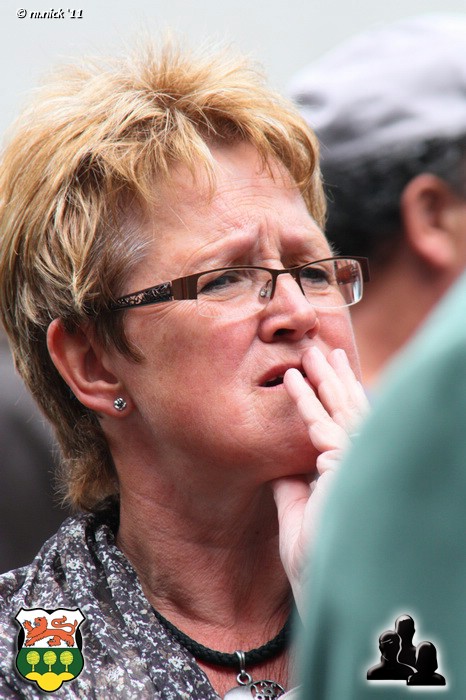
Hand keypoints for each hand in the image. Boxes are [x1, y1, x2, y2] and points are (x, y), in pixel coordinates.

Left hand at [272, 346, 367, 614]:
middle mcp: (356, 465)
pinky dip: (306, 407)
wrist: (320, 589)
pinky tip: (290, 382)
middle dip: (333, 378)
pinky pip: (322, 433)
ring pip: (340, 414)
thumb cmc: (314, 556)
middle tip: (320, 347)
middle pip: (348, 412)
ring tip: (308, 354)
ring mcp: (354, 468)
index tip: (322, 370)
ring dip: (322, 381)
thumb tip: (280, 460)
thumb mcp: (297, 511)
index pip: (344, 425)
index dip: (334, 396)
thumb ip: (292, 484)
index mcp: (346, 472)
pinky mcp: (344, 474)